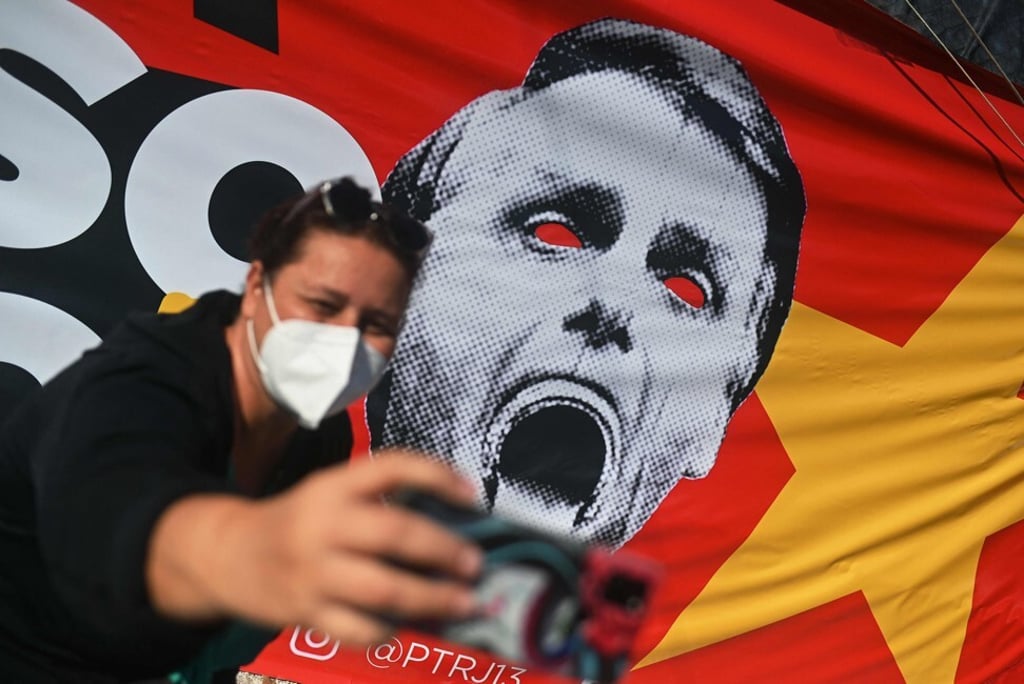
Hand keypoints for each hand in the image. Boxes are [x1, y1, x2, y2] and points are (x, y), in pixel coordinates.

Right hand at [149, 450, 482, 644]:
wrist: (228, 556)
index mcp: (333, 486)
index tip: (473, 493)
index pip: (390, 467)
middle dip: (443, 549)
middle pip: (394, 533)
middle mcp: (323, 524)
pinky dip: (391, 630)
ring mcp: (314, 572)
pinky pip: (360, 629)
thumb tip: (454, 518)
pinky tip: (411, 625)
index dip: (435, 475)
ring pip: (383, 588)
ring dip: (433, 597)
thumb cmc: (298, 522)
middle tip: (475, 563)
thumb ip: (377, 500)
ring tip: (466, 601)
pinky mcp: (306, 613)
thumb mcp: (329, 493)